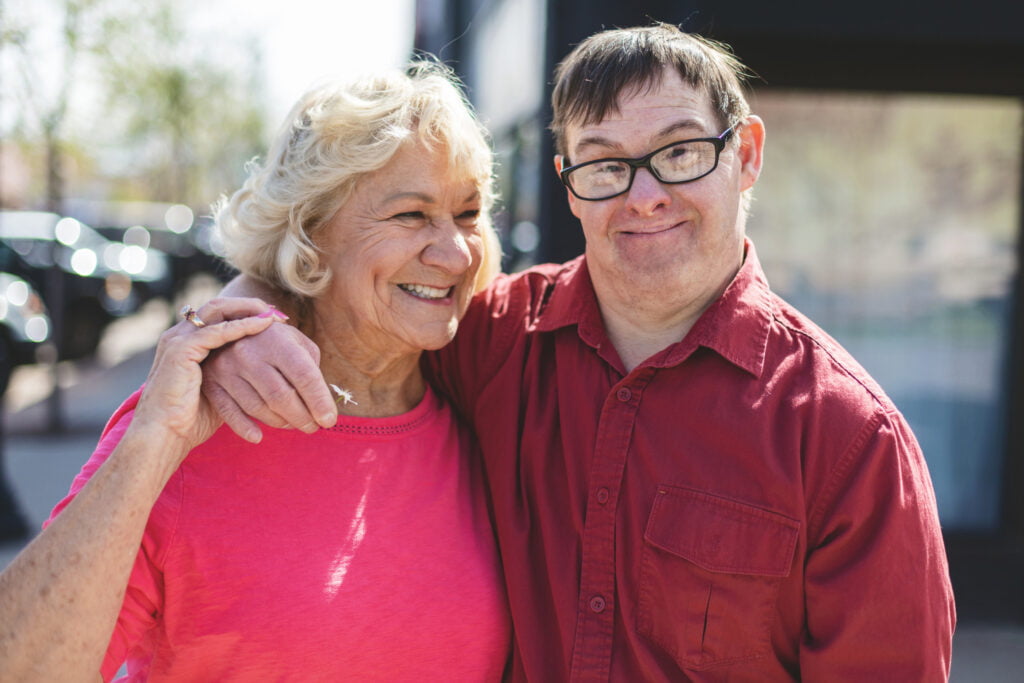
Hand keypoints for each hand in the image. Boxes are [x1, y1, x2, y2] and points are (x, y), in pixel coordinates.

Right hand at [132, 298, 280, 453]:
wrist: (163, 435)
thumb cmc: (190, 421)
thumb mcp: (218, 391)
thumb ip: (234, 377)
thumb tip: (267, 376)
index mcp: (186, 344)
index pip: (218, 316)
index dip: (246, 314)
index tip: (274, 320)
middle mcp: (180, 336)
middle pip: (219, 307)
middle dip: (249, 305)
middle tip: (277, 312)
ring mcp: (178, 340)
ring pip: (218, 310)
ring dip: (248, 309)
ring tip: (274, 314)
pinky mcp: (181, 349)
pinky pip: (217, 330)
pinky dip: (243, 325)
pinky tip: (264, 325)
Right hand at [201, 315, 337, 442]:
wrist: (228, 326)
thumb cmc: (272, 338)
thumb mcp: (295, 341)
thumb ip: (311, 366)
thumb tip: (322, 403)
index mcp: (277, 340)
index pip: (304, 376)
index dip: (320, 402)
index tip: (329, 421)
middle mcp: (249, 353)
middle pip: (281, 397)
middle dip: (302, 418)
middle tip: (313, 427)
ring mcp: (227, 368)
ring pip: (259, 408)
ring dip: (281, 423)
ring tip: (293, 424)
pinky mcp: (212, 382)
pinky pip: (230, 413)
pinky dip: (245, 428)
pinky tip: (258, 437)